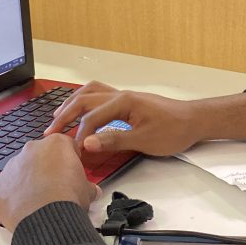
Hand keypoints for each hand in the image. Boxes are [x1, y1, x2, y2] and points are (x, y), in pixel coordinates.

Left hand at [0, 134, 99, 231]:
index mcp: (56, 144)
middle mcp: (32, 149)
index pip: (65, 146)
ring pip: (22, 170)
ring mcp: (13, 165)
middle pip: (41, 156)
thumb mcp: (88, 190)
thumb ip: (88, 185)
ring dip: (29, 181)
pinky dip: (15, 194)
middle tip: (56, 187)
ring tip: (40, 200)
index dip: (70, 160)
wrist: (47, 219)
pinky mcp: (0, 183)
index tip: (72, 172)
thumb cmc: (67, 199)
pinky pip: (8, 186)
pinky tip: (25, 207)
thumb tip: (92, 191)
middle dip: (47, 168)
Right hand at [43, 81, 245, 156]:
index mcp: (124, 102)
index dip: (79, 135)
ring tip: (58, 117)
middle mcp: (121, 95)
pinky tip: (81, 110)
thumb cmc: (174, 130)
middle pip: (84, 100)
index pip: (92, 118)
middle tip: (50, 131)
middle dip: (65, 115)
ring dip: (72, 104)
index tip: (72, 152)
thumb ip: (114, 140)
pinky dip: (85, 101)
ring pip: (90, 93)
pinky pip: (99, 95)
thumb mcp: (144, 140)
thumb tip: (86, 143)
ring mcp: (124, 96)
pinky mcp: (128, 101)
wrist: (195, 121)